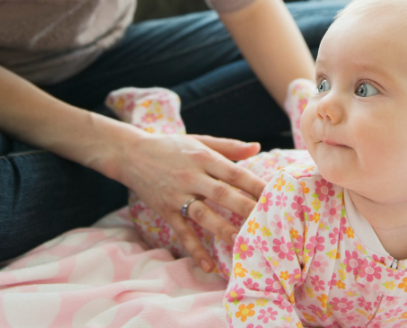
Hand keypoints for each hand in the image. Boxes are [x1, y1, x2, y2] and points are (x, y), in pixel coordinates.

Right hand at [116, 129, 264, 272]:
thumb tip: (257, 147)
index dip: (255, 184)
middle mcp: (191, 176)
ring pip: (203, 214)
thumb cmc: (171, 147)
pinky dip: (195, 250)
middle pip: (223, 194)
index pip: (235, 173)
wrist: (131, 154)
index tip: (276, 195)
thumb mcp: (200, 141)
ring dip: (223, 229)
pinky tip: (209, 265)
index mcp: (203, 158)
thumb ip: (229, 147)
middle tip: (268, 221)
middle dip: (246, 208)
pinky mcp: (166, 211)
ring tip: (243, 242)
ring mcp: (177, 195)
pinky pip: (182, 232)